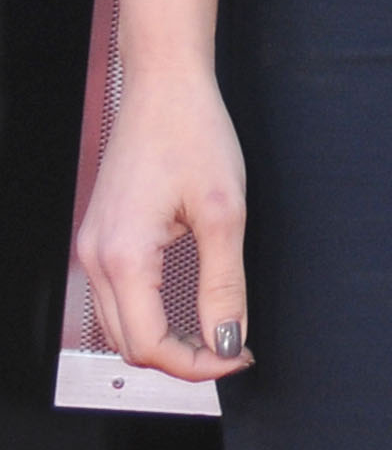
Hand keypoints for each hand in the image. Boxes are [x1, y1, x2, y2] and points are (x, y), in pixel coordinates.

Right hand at [75, 76, 253, 382]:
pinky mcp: (100, 238)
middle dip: (182, 359)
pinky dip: (149, 316)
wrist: (164, 86)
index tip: (239, 356)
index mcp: (123, 257)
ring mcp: (93, 249)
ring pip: (120, 327)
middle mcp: (96, 259)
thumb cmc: (194, 133)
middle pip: (131, 345)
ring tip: (215, 333)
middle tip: (234, 348)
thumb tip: (227, 340)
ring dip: (165, 341)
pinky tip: (186, 309)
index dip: (197, 364)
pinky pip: (117, 299)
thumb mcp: (223, 211)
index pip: (151, 345)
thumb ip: (224, 283)